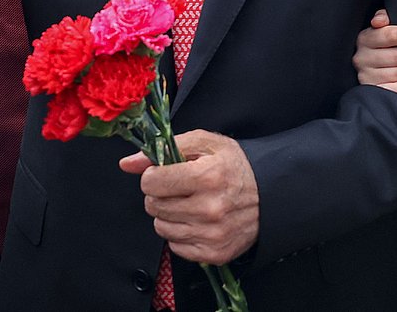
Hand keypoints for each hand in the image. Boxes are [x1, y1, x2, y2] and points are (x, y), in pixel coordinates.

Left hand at [120, 130, 258, 264]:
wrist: (270, 194)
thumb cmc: (234, 165)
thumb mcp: (205, 143)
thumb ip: (165, 147)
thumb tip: (127, 163)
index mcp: (207, 176)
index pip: (151, 182)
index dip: (154, 175)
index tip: (165, 173)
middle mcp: (210, 208)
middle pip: (153, 206)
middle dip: (160, 194)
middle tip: (179, 187)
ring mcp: (212, 234)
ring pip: (161, 227)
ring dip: (168, 214)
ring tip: (188, 203)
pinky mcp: (214, 252)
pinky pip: (175, 246)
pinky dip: (180, 233)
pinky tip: (196, 220)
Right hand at [353, 8, 396, 93]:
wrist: (368, 67)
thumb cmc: (380, 45)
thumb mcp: (379, 29)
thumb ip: (382, 19)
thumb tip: (381, 19)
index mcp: (365, 38)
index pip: (392, 35)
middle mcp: (363, 58)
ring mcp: (367, 76)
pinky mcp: (372, 91)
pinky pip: (392, 89)